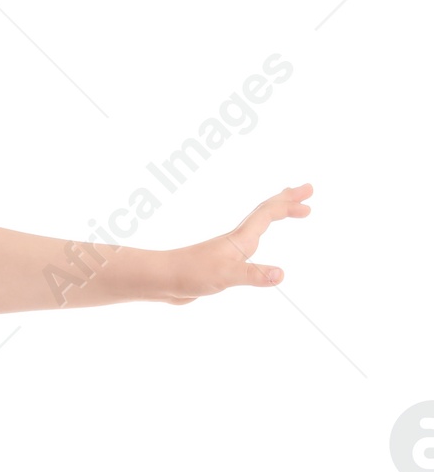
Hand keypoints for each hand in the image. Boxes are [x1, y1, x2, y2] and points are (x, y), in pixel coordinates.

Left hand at [163, 183, 312, 301]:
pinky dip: (259, 235)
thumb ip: (254, 275)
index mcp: (240, 238)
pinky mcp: (220, 263)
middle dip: (287, 200)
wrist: (162, 281)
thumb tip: (281, 275)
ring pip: (256, 226)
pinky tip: (255, 244)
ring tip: (286, 210)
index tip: (309, 201)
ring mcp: (228, 250)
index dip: (289, 205)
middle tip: (308, 190)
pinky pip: (247, 243)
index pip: (269, 213)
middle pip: (265, 212)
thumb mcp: (226, 276)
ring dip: (274, 214)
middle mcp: (236, 240)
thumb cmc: (191, 274)